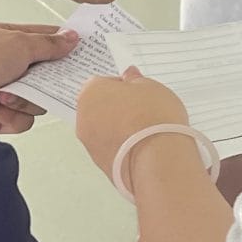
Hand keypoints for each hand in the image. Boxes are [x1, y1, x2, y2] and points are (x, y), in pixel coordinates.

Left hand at [0, 23, 77, 133]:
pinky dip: (10, 115)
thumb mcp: (19, 43)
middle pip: (46, 77)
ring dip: (23, 100)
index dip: (64, 45)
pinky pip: (22, 121)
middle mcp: (7, 66)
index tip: (83, 51)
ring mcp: (3, 92)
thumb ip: (49, 44)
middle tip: (39, 80)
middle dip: (43, 82)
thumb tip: (72, 37)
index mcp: (10, 40)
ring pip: (37, 103)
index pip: (45, 40)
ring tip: (2, 93)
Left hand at [75, 67, 191, 181]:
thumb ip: (135, 79)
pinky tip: (143, 146)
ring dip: (121, 128)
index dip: (124, 86)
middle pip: (102, 108)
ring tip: (146, 131)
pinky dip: (124, 147)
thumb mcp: (150, 86)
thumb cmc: (152, 119)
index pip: (104, 82)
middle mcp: (83, 119)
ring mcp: (90, 144)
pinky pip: (112, 149)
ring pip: (105, 130)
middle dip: (120, 108)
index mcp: (91, 92)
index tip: (138, 91)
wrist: (158, 160)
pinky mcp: (102, 164)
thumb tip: (130, 77)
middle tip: (144, 110)